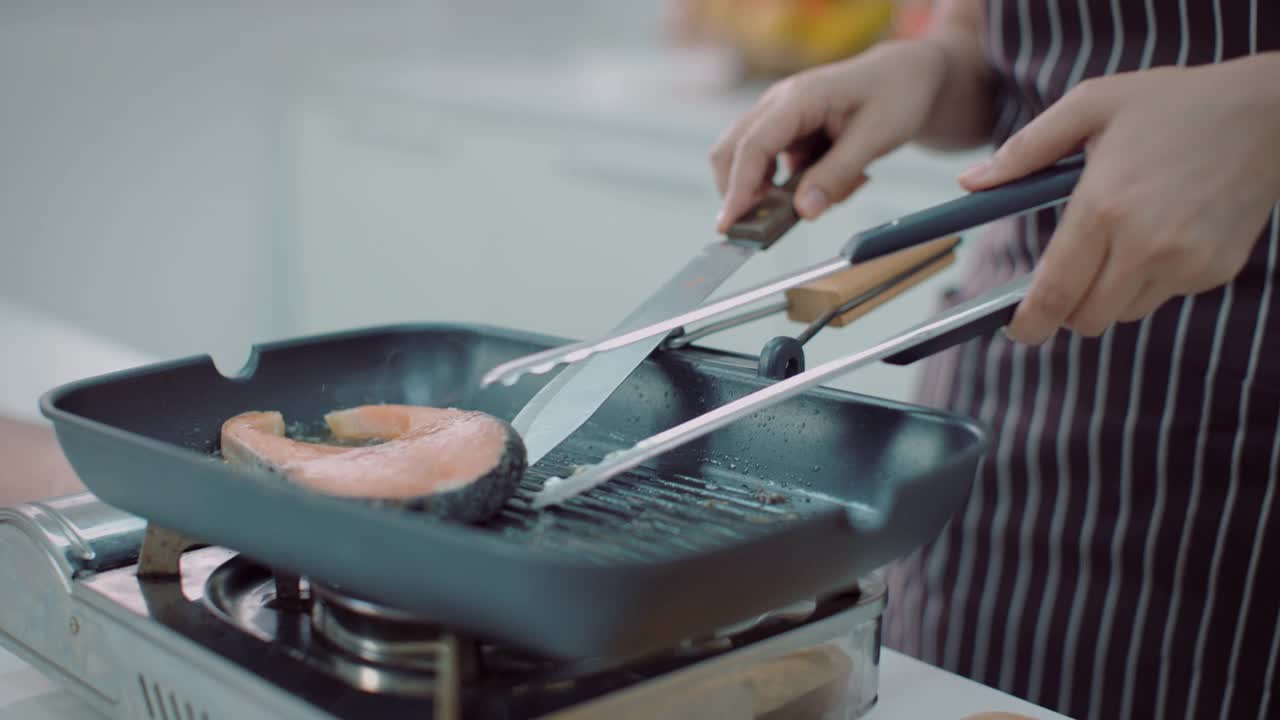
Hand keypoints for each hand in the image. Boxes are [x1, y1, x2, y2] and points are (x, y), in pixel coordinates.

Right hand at [709, 39, 949, 231]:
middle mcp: (779, 104)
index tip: (731, 224)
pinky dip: (791, 186)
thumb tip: (804, 211)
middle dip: (740, 192)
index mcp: (800, 97)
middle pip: (731, 151)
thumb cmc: (895, 94)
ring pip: (748, 161)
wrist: (906, 76)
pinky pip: (774, 167)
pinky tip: (830, 182)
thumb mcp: (876, 137)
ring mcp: (780, 118)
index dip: (738, 187)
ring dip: (772, 191)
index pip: (753, 145)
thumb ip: (838, 174)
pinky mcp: (787, 133)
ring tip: (824, 195)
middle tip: (765, 226)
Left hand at [958, 54, 1279, 343]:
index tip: (1015, 330)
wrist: (1267, 113)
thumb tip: (970, 182)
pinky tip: (1160, 235)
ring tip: (1117, 242)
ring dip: (1107, 294)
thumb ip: (1025, 150)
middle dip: (1065, 310)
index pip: (1054, 294)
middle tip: (1062, 281)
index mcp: (1103, 209)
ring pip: (1123, 313)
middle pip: (1086, 319)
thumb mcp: (1091, 106)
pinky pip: (1164, 296)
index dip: (1028, 324)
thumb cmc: (1175, 104)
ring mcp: (1185, 263)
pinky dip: (1149, 280)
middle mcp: (1145, 246)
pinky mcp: (1215, 271)